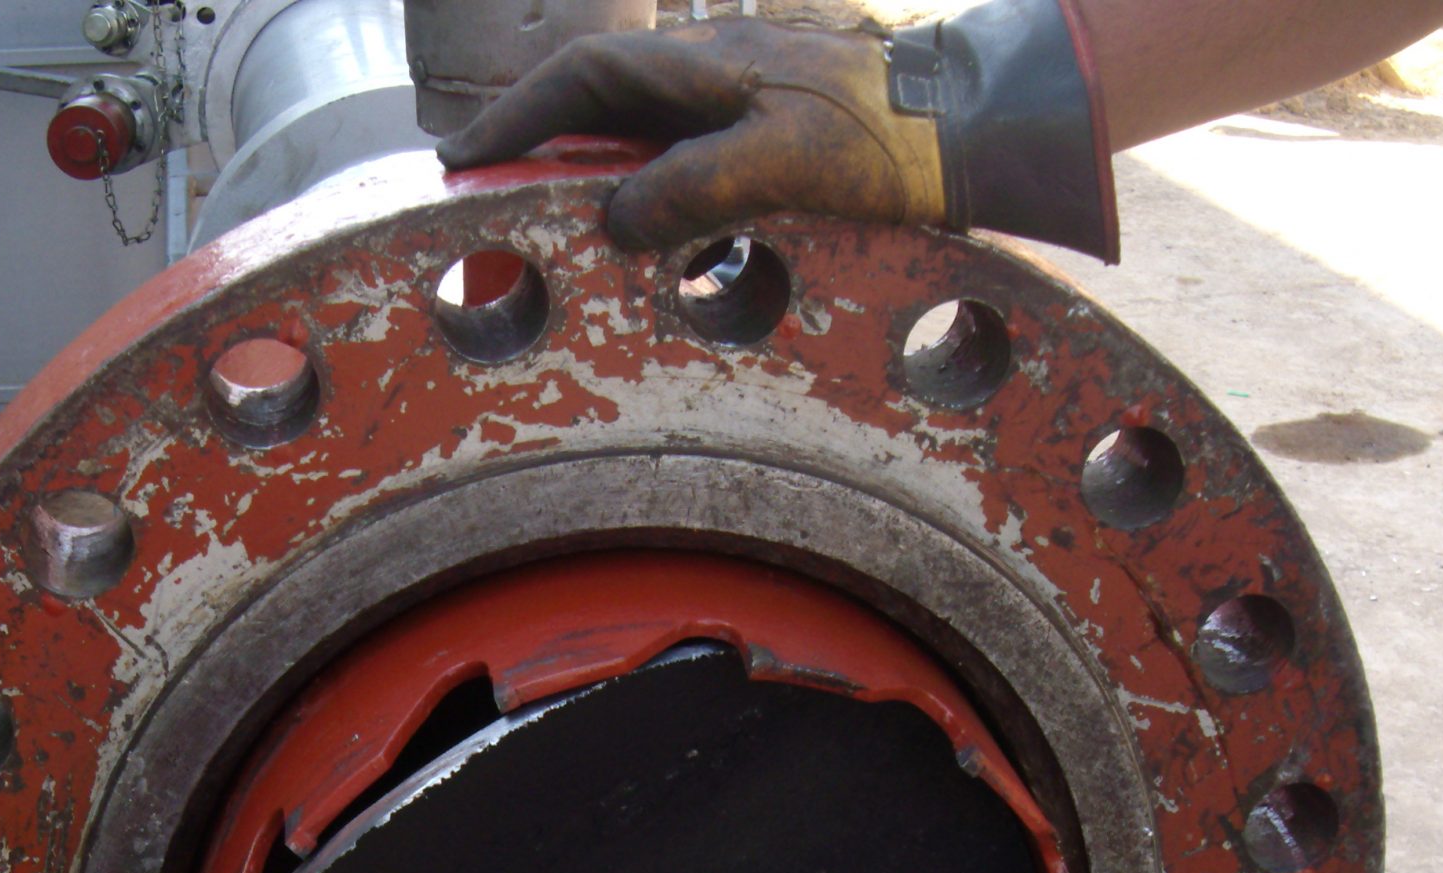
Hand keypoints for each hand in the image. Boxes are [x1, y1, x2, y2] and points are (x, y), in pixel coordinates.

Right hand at [435, 20, 945, 252]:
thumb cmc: (889, 134)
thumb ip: (694, 185)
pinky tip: (665, 239)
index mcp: (706, 64)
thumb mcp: (783, 163)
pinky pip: (697, 162)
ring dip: (597, 171)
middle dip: (541, 143)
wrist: (981, 123)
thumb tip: (614, 216)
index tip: (461, 156)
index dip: (516, 117)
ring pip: (648, 132)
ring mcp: (749, 100)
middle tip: (491, 189)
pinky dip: (662, 195)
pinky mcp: (780, 134)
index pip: (583, 78)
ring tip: (561, 222)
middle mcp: (718, 73)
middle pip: (604, 102)